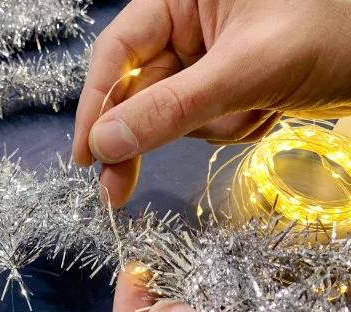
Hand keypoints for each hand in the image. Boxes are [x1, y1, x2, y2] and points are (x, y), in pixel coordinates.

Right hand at [73, 0, 350, 206]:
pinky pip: (206, 121)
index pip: (118, 53)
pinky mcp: (227, 83)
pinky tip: (269, 109)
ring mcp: (208, 56)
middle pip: (138, 90)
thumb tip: (105, 143)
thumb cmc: (333, 33)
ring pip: (174, 114)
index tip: (85, 155)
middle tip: (117, 189)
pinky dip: (233, 126)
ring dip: (213, 125)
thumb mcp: (247, 69)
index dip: (96, 105)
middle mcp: (187, 23)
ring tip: (262, 107)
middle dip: (142, 136)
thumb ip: (172, 107)